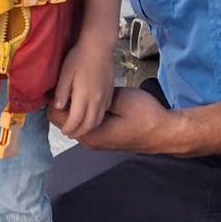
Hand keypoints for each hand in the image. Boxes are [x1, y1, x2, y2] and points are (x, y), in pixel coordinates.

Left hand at [49, 40, 114, 139]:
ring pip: (98, 120)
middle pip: (89, 124)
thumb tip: (57, 107)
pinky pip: (104, 112)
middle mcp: (97, 100)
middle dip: (78, 132)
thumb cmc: (79, 57)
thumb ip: (62, 91)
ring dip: (88, 128)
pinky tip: (90, 116)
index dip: (69, 128)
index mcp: (84, 95)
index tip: (63, 131)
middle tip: (69, 133)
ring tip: (78, 128)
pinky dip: (96, 119)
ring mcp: (105, 97)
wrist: (100, 46)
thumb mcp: (65, 72)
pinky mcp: (110, 93)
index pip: (76, 120)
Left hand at [50, 85, 175, 153]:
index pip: (57, 117)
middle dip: (61, 102)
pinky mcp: (102, 138)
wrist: (165, 131)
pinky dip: (80, 111)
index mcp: (90, 133)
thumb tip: (72, 93)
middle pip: (62, 121)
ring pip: (72, 122)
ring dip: (71, 107)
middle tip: (65, 80)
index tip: (59, 81)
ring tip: (75, 85)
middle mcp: (89, 141)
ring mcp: (96, 142)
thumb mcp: (121, 100)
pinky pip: (83, 124)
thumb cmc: (146, 115)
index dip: (55, 99)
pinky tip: (87, 96)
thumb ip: (95, 98)